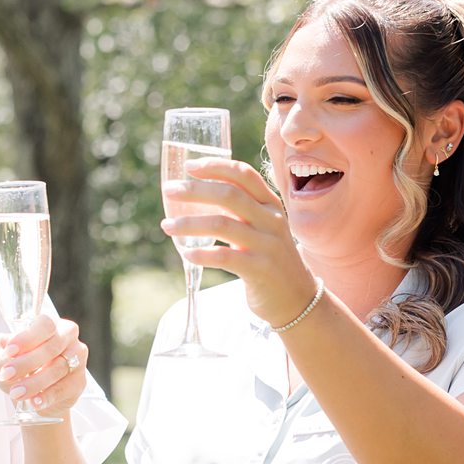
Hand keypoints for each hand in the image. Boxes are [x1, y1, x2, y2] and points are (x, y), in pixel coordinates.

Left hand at [0, 315, 89, 421]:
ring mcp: (78, 359)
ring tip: (16, 392)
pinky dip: (47, 396)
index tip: (9, 350)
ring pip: (57, 369)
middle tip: (7, 374)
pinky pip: (63, 389)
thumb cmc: (26, 367)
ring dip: (34, 382)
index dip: (27, 337)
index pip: (45, 325)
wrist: (40, 392)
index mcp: (52, 325)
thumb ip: (8, 350)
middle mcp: (68, 338)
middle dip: (26, 362)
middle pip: (51, 347)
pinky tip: (34, 401)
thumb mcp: (11, 358)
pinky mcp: (80, 381)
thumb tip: (2, 339)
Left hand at [160, 157, 319, 326]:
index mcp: (270, 203)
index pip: (243, 174)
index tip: (189, 166)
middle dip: (195, 190)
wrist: (297, 297)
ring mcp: (267, 245)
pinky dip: (202, 254)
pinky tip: (187, 253)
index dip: (215, 166)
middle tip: (169, 191)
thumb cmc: (270, 256)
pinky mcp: (260, 270)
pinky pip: (225, 257)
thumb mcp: (263, 226)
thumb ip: (241, 208)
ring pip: (222, 225)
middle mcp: (271, 220)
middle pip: (229, 194)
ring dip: (189, 224)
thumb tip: (198, 191)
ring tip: (167, 226)